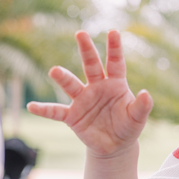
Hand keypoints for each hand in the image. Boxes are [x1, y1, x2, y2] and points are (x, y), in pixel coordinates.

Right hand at [26, 30, 153, 158]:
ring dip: (64, 78)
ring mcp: (82, 100)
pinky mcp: (72, 116)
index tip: (113, 32)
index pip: (115, 63)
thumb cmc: (127, 127)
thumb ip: (142, 106)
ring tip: (54, 71)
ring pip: (72, 85)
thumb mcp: (137, 118)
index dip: (114, 48)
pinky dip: (44, 109)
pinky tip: (32, 106)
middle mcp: (96, 87)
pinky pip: (56, 111)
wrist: (115, 146)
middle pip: (91, 65)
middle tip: (81, 34)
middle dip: (86, 50)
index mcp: (115, 84)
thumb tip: (146, 94)